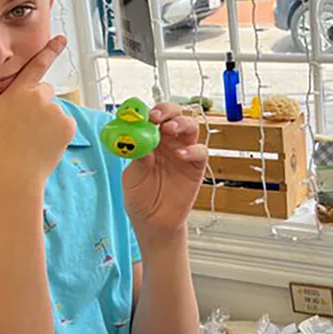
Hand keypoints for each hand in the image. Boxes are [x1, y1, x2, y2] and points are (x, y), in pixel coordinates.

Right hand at [0, 35, 75, 187]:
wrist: (14, 178)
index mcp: (18, 92)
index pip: (37, 65)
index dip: (50, 50)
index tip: (61, 39)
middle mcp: (41, 98)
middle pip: (42, 91)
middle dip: (34, 101)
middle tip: (20, 124)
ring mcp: (57, 112)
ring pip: (52, 108)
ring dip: (44, 117)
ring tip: (28, 137)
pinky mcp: (68, 126)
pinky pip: (63, 122)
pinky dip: (56, 130)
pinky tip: (41, 142)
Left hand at [122, 102, 206, 239]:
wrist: (153, 222)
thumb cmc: (140, 198)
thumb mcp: (132, 178)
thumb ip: (138, 160)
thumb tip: (142, 142)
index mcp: (150, 140)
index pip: (154, 117)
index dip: (151, 111)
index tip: (144, 114)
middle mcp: (169, 142)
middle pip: (175, 115)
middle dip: (167, 111)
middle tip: (157, 118)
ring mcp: (183, 152)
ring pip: (190, 127)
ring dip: (181, 123)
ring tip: (169, 129)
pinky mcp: (196, 166)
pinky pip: (200, 151)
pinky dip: (192, 149)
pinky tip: (180, 155)